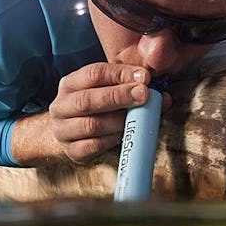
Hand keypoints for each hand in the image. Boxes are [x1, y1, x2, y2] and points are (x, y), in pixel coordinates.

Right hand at [48, 63, 169, 164]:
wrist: (71, 134)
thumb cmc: (97, 108)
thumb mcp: (108, 91)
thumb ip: (131, 88)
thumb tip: (164, 97)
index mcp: (70, 84)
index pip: (94, 74)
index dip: (120, 74)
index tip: (145, 77)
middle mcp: (61, 106)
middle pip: (88, 100)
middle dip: (119, 96)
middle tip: (144, 95)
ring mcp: (63, 130)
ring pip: (90, 125)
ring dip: (118, 121)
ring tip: (137, 119)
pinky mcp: (71, 152)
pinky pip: (92, 147)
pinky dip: (111, 140)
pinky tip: (125, 135)